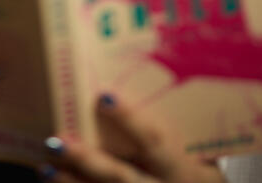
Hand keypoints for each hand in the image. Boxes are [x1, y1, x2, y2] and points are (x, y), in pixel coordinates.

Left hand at [40, 94, 224, 182]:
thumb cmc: (212, 181)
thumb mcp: (214, 163)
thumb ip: (190, 135)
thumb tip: (157, 88)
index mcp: (190, 173)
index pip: (157, 143)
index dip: (132, 120)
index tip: (105, 97)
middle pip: (122, 177)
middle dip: (88, 160)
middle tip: (58, 140)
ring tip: (47, 167)